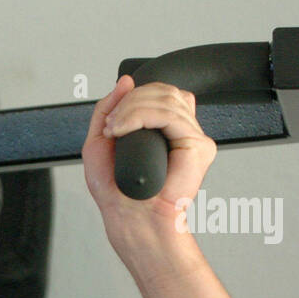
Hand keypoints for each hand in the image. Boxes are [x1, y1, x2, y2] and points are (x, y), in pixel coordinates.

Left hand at [81, 75, 216, 244]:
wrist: (129, 217)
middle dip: (130, 101)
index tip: (112, 120)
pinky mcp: (199, 146)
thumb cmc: (117, 190)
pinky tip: (125, 131)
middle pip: (164, 90)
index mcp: (164, 127)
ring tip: (116, 131)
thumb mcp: (100, 140)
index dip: (134, 96)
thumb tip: (126, 81)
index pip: (160, 91)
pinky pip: (171, 115)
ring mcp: (192, 136)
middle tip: (112, 125)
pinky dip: (143, 116)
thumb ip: (109, 108)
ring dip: (132, 109)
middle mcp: (181, 129)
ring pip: (166, 98)